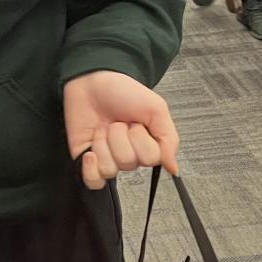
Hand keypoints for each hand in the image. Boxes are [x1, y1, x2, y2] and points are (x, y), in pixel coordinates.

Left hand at [63, 71, 178, 190]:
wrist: (92, 80)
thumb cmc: (123, 91)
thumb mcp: (156, 109)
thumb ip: (169, 140)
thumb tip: (174, 168)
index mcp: (148, 144)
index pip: (150, 159)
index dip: (141, 139)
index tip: (136, 122)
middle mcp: (129, 154)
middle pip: (129, 162)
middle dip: (120, 137)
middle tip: (118, 121)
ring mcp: (108, 158)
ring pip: (110, 169)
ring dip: (104, 144)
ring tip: (103, 128)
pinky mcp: (87, 161)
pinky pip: (93, 181)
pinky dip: (91, 168)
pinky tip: (90, 152)